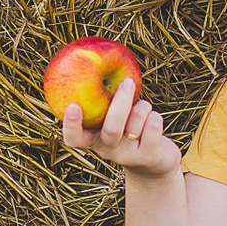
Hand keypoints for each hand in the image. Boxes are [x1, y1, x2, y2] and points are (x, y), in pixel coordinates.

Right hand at [61, 77, 180, 178]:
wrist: (155, 161)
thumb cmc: (130, 127)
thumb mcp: (114, 115)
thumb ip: (105, 99)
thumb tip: (99, 64)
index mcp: (93, 139)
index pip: (74, 139)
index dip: (71, 125)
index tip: (72, 105)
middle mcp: (108, 150)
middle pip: (111, 129)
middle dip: (121, 103)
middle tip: (127, 82)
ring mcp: (128, 156)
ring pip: (135, 123)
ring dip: (142, 107)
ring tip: (143, 108)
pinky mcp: (149, 157)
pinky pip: (152, 127)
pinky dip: (154, 116)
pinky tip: (153, 119)